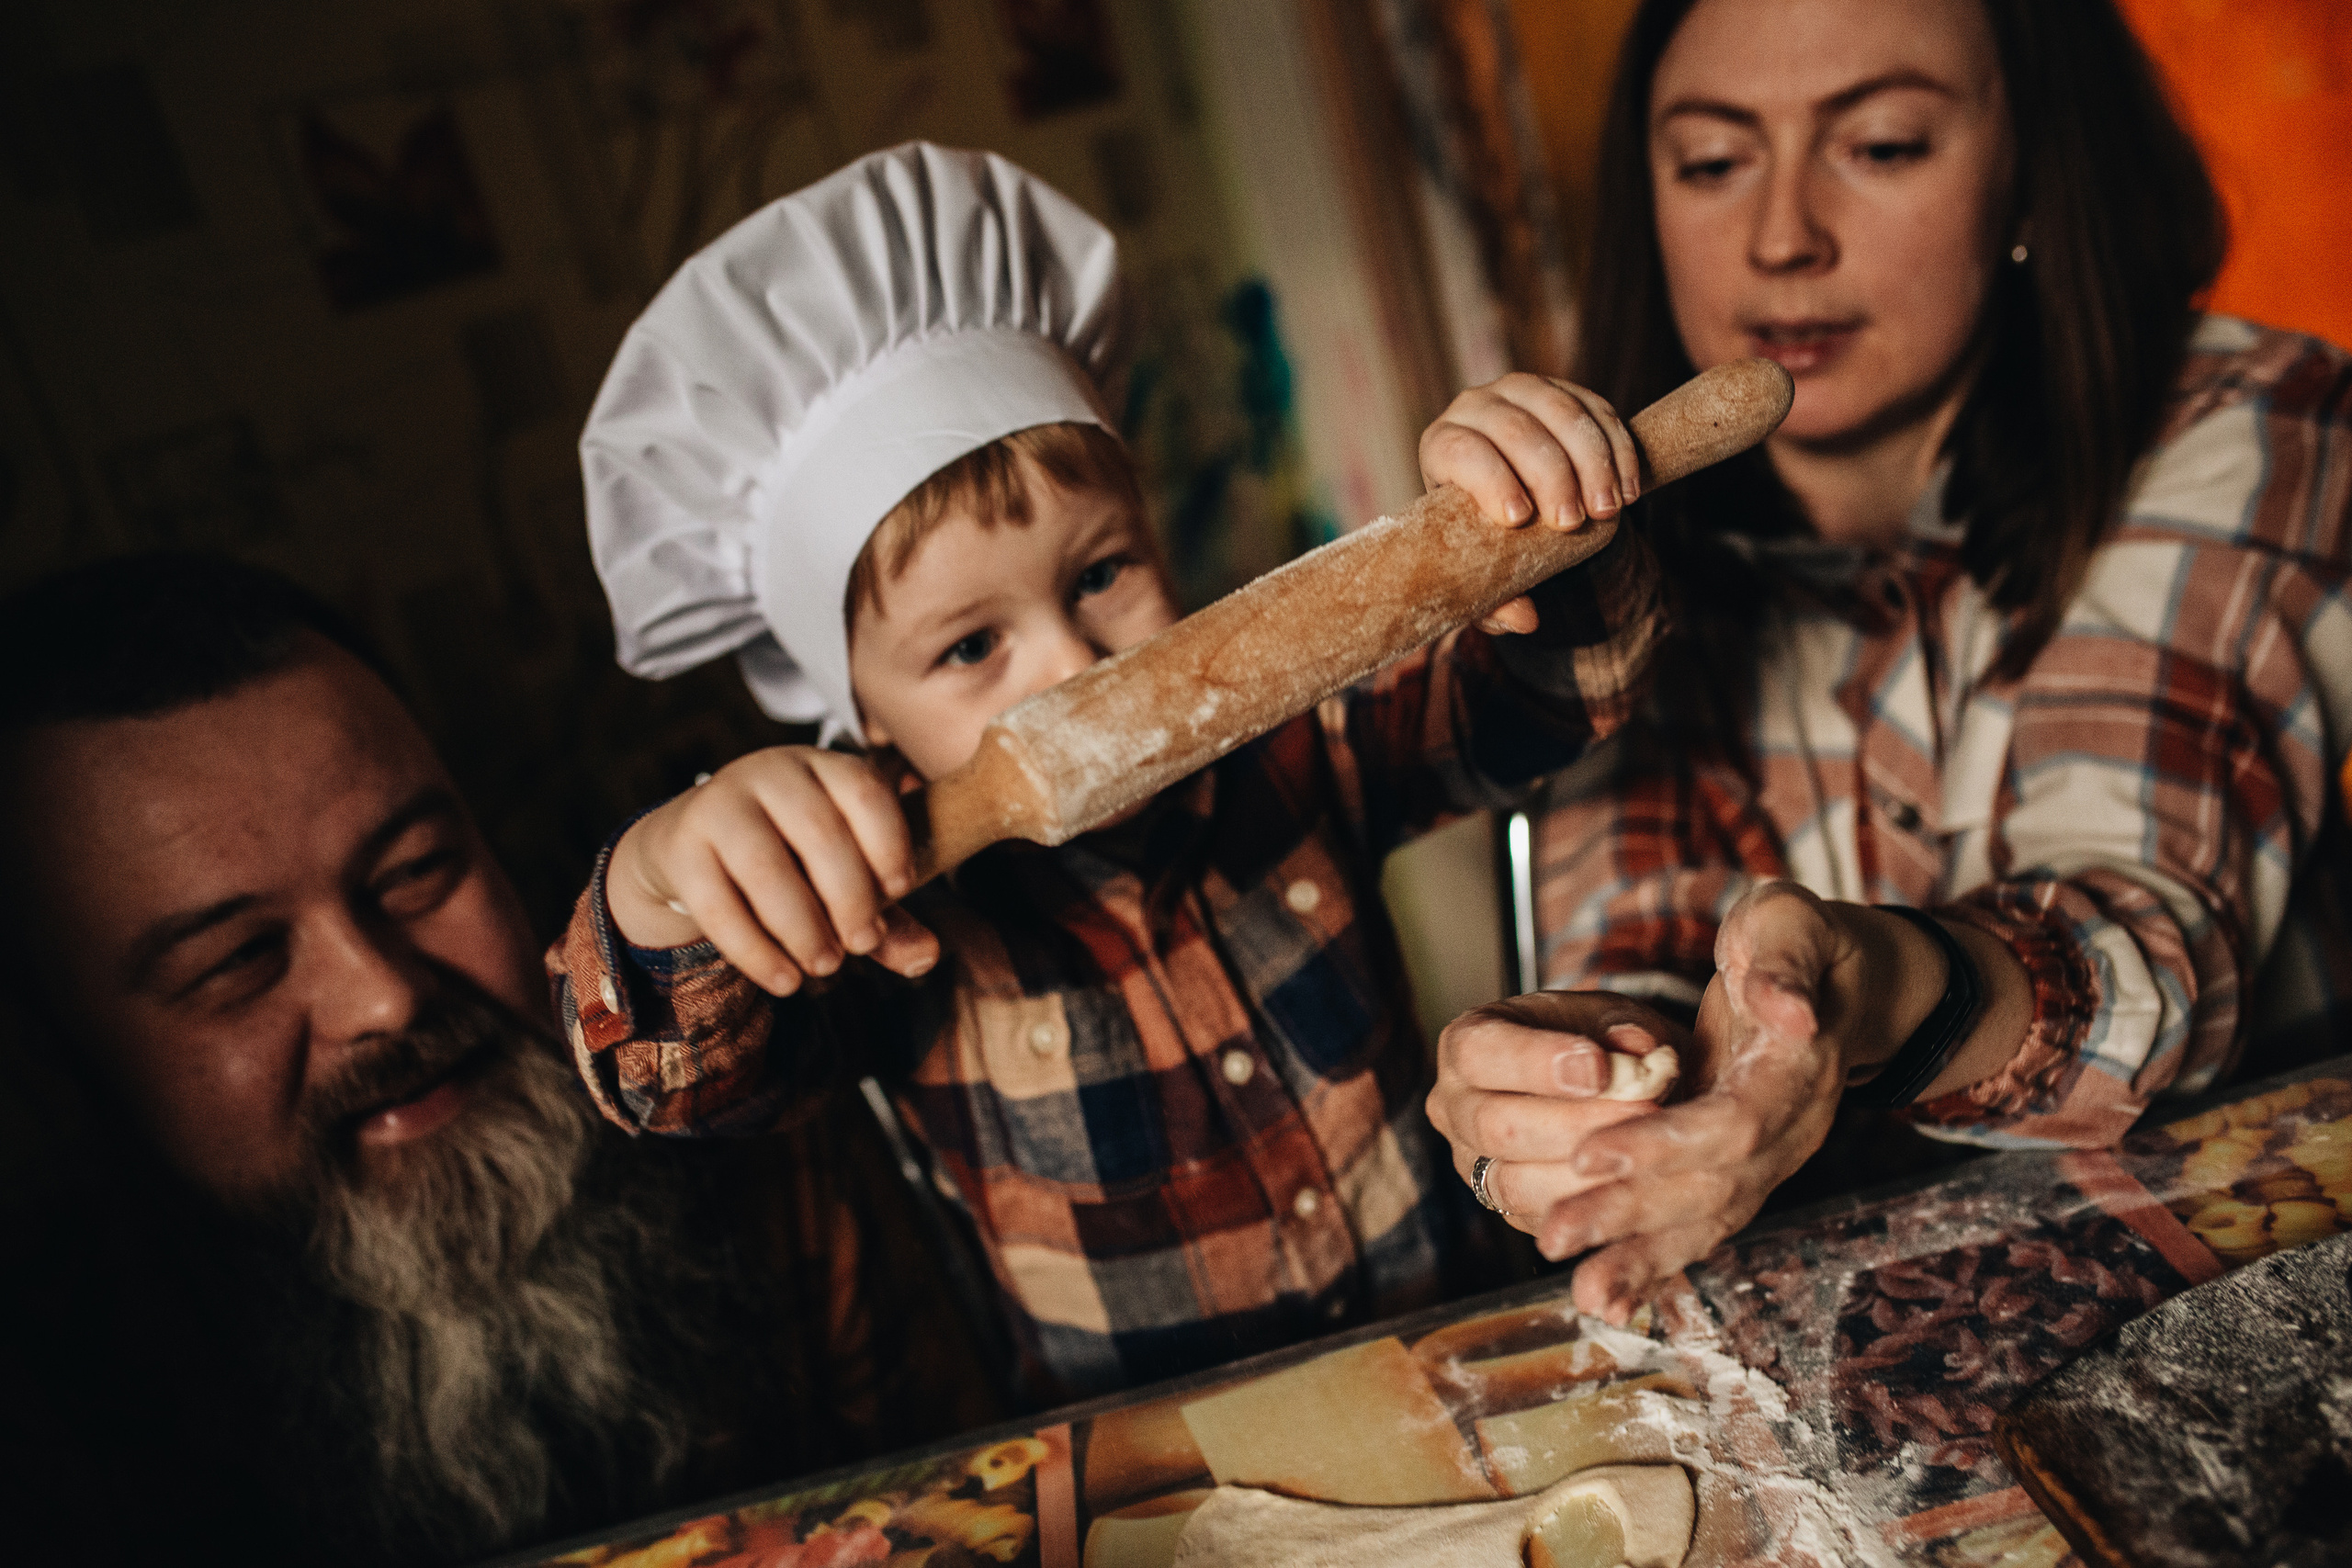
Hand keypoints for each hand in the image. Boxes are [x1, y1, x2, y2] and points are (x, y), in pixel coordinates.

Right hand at [606, 747, 939, 995]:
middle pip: (819, 833)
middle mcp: (769, 773)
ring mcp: (719, 805)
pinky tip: (784, 980)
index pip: (863, 790)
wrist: (692, 843)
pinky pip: (718, 904)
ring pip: (765, 868)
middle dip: (850, 898)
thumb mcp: (840, 873)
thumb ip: (887, 914)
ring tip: (826, 967)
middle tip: (864, 944)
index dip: (888, 842)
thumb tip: (927, 958)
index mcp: (821, 767)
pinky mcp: (682, 848)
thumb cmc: (790, 856)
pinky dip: (755, 951)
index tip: (901, 890)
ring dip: (803, 928)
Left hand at [1417, 372, 1641, 634]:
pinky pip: (1597, 407)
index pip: (1461, 450)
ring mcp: (1522, 391)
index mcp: (1441, 446)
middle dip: (1551, 475)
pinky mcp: (1566, 392)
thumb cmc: (1482, 542)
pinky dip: (1619, 448)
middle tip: (1573, 524)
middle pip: (1515, 430)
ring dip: (1592, 460)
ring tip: (1610, 511)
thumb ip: (1493, 601)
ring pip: (1561, 411)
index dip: (1489, 479)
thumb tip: (1524, 620)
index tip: (1520, 520)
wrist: (1510, 503)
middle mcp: (1475, 407)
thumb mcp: (1479, 574)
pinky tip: (1630, 490)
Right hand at [1428, 990, 1689, 1235]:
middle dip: (1574, 1124)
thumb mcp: (1611, 1017)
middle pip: (1495, 1126)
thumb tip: (1637, 1046)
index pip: (1478, 1052)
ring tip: (1640, 1152)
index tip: (1598, 1068)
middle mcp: (1454, 1106)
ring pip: (1513, 1183)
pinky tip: (1629, 1185)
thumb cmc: (1596, 1041)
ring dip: (1584, 1174)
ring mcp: (1472, 1163)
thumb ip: (1623, 1025)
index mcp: (1465, 1043)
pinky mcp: (1502, 1207)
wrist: (1602, 1085)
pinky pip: (1537, 1220)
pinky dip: (1587, 1208)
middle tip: (1641, 1112)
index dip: (1536, 1063)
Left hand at [1517, 883, 1856, 1321]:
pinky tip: (1602, 1298)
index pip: (1730, 1123)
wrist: (1843, 983)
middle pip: (1710, 1187)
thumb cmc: (1796, 940)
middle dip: (1629, 1213)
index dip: (1663, 1143)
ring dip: (1637, 1255)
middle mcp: (1790, 1128)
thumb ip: (1786, 960)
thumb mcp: (1792, 922)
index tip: (1590, 1154)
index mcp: (1797, 1069)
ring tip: (1578, 1289)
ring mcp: (1770, 1158)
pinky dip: (1653, 1265)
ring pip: (1704, 1221)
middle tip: (1554, 1231)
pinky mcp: (1742, 1172)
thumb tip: (1787, 1014)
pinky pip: (1700, 1228)